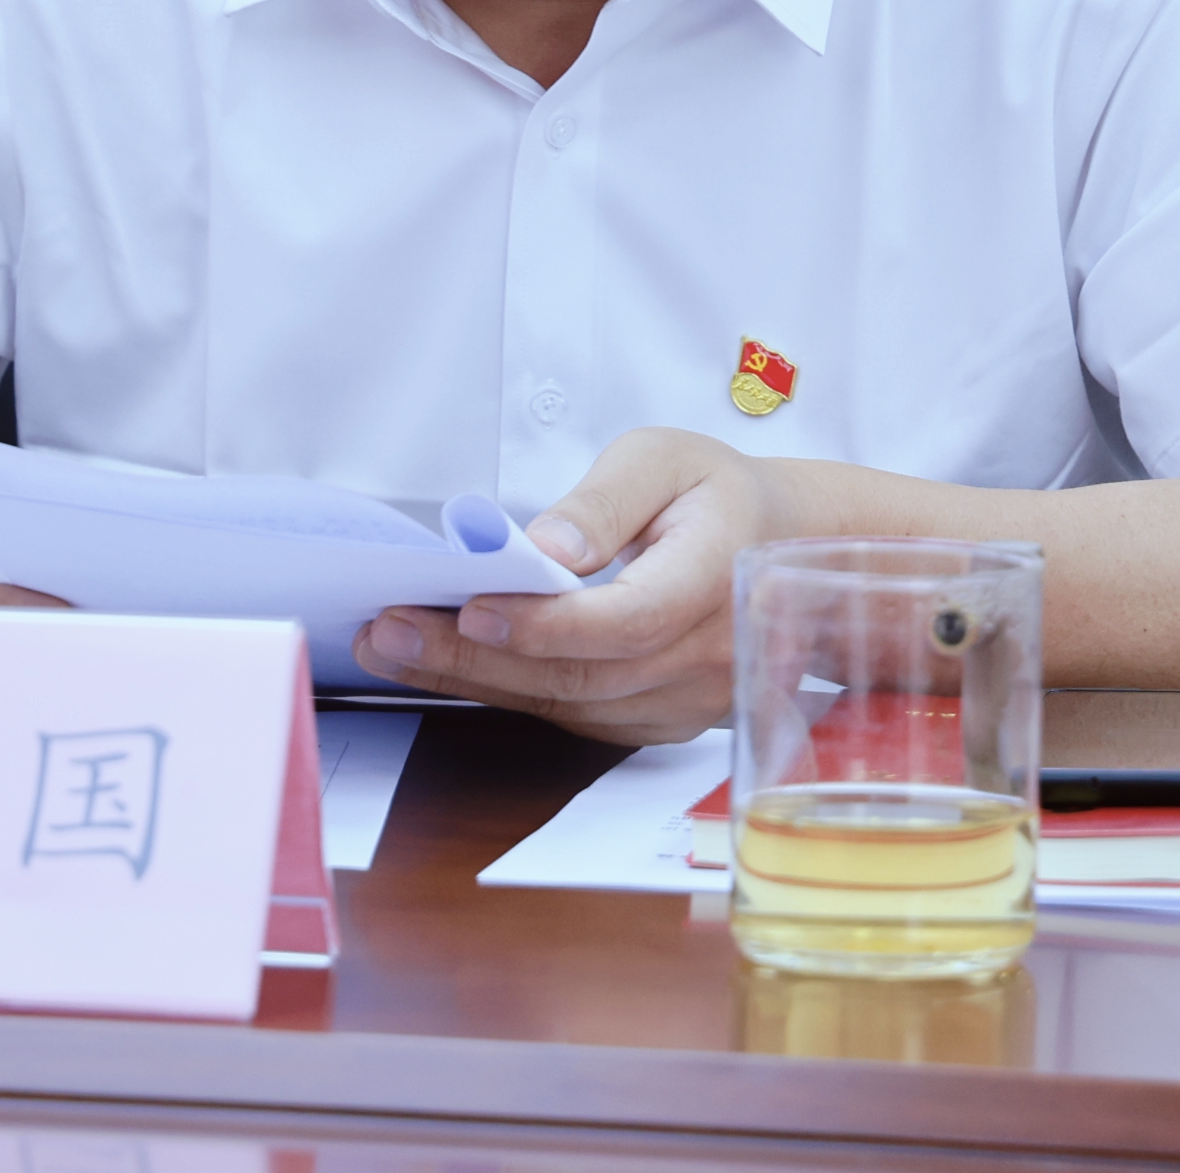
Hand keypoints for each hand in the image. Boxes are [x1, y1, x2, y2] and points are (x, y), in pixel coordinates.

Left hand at [351, 427, 799, 743]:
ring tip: (397, 647)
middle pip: (582, 674)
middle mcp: (708, 654)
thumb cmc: (719, 495)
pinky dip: (513, 695)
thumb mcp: (667, 459)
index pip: (626, 620)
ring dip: (478, 681)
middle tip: (390, 631)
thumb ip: (606, 500)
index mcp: (716, 574)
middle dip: (475, 656)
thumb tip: (542, 548)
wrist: (789, 550)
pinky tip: (454, 668)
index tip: (471, 606)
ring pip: (572, 706)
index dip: (546, 624)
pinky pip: (580, 719)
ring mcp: (690, 701)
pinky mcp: (665, 721)